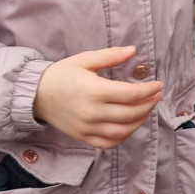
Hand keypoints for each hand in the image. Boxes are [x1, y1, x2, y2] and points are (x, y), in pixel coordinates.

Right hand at [33, 46, 162, 149]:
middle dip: (148, 104)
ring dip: (140, 121)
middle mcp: (92, 112)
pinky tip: (131, 125)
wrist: (36, 94)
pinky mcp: (83, 137)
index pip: (130, 94)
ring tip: (147, 108)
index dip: (148, 90)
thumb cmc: (62, 74)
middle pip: (130, 113)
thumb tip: (133, 50)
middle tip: (156, 95)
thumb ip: (110, 55)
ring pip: (123, 131)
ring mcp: (87, 128)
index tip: (158, 84)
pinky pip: (109, 143)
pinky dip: (124, 136)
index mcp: (94, 91)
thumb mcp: (85, 59)